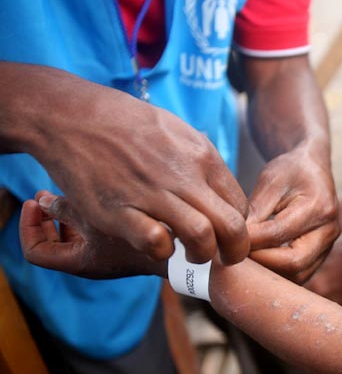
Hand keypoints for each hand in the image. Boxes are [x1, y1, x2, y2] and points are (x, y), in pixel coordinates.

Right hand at [2, 64, 249, 264]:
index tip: (225, 234)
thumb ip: (201, 162)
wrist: (69, 115)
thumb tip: (221, 190)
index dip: (238, 228)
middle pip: (232, 226)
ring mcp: (151, 193)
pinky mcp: (118, 210)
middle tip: (223, 259)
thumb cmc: (125, 123)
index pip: (240, 206)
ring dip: (201, 256)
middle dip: (235, 252)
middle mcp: (183, 175)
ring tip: (190, 255)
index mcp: (201, 156)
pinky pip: (156, 242)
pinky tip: (155, 245)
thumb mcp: (176, 130)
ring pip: (201, 237)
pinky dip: (162, 251)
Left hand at [19, 191, 162, 278]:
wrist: (196, 253)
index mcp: (82, 261)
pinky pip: (104, 225)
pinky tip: (112, 186)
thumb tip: (42, 200)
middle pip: (58, 239)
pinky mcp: (132, 243)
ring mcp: (114, 253)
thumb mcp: (100, 216)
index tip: (33, 202)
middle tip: (52, 190)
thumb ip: (67, 208)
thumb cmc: (149, 238)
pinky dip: (100, 207)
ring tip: (83, 184)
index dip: (28, 227)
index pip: (35, 252)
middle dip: (52, 214)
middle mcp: (96, 260)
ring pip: (82, 230)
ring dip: (78, 208)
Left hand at [246, 146, 338, 282]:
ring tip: (245, 262)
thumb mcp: (270, 180)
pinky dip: (277, 274)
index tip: (227, 240)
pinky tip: (258, 263)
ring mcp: (328, 246)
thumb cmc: (290, 171)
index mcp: (318, 207)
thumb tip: (236, 239)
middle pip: (294, 263)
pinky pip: (300, 275)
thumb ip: (255, 210)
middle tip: (234, 256)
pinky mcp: (321, 256)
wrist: (314, 170)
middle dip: (260, 263)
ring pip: (298, 275)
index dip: (250, 241)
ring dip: (269, 273)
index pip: (278, 234)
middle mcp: (329, 231)